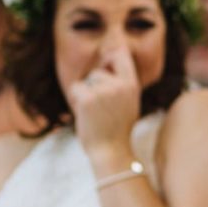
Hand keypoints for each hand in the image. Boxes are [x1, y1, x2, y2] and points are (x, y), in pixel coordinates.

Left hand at [67, 46, 141, 162]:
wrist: (111, 152)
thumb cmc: (117, 130)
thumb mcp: (128, 103)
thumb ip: (121, 82)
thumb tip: (109, 55)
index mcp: (132, 85)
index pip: (121, 54)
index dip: (110, 55)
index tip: (105, 62)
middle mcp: (119, 85)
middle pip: (98, 72)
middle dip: (94, 86)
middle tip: (101, 109)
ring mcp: (103, 91)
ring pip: (86, 81)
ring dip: (86, 95)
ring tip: (95, 114)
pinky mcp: (87, 98)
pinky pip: (76, 88)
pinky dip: (76, 100)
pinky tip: (85, 115)